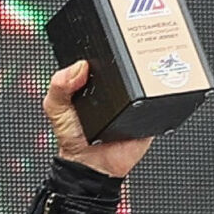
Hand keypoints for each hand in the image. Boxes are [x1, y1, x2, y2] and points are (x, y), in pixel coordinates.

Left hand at [43, 60, 153, 178]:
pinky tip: (149, 91)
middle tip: (121, 62)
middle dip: (127, 58)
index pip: (100, 58)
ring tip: (136, 75)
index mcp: (92, 82)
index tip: (101, 48)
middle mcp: (114, 89)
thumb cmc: (72, 137)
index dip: (101, 50)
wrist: (93, 165)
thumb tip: (78, 67)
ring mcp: (131, 99)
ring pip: (145, 77)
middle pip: (126, 64)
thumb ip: (58, 85)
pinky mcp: (147, 111)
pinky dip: (158, 93)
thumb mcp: (55, 107)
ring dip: (146, 73)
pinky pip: (158, 98)